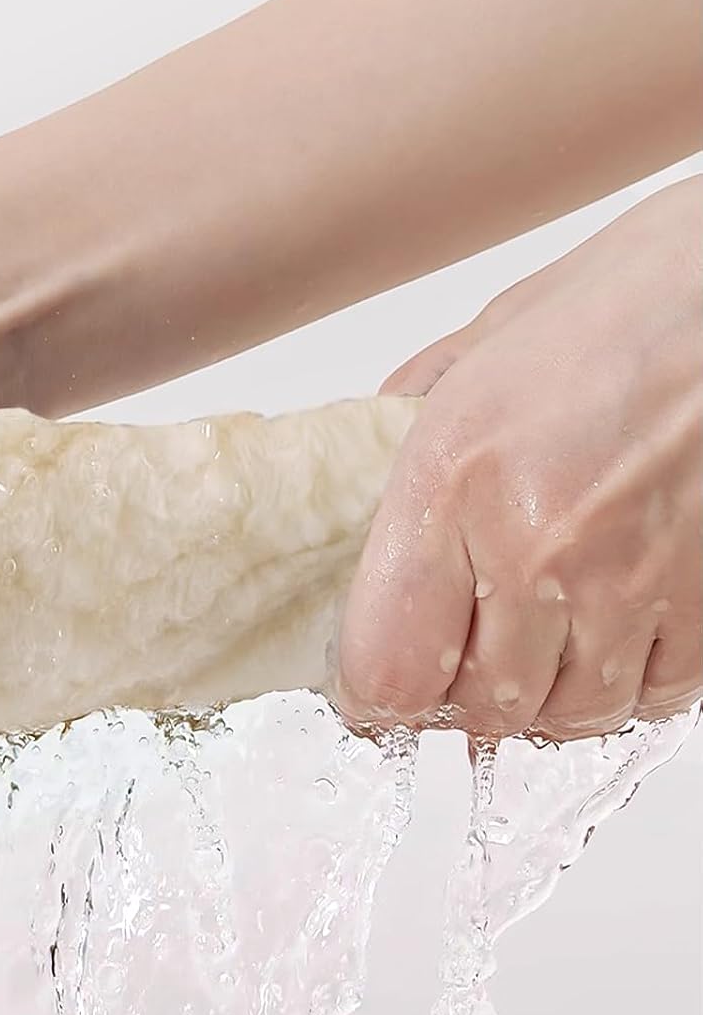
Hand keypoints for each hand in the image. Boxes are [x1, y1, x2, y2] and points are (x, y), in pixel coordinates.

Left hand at [335, 178, 702, 740]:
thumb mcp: (480, 353)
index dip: (374, 696)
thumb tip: (362, 499)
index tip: (377, 685)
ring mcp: (632, 579)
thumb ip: (409, 437)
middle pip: (478, 708)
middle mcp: (539, 546)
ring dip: (545, 698)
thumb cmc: (629, 298)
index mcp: (453, 483)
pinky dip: (625, 686)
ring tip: (539, 647)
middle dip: (462, 696)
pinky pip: (653, 697)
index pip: (387, 669)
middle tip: (464, 655)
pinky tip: (612, 639)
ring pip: (567, 716)